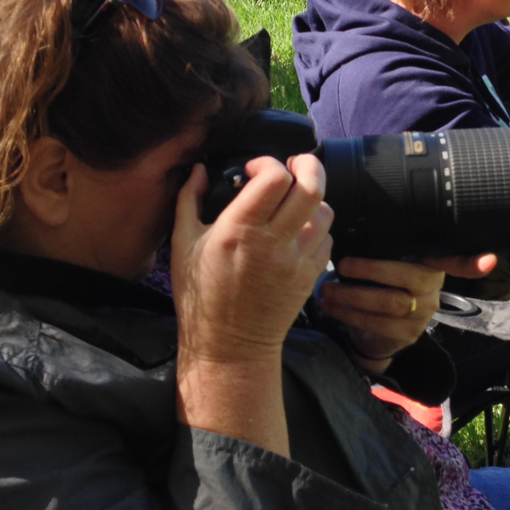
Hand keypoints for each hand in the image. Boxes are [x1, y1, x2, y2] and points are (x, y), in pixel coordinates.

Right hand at [172, 156, 333, 366]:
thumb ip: (189, 200)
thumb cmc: (201, 296)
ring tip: (294, 202)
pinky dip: (317, 228)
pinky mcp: (311, 276)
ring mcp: (297, 261)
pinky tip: (298, 231)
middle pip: (313, 187)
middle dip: (307, 165)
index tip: (254, 170)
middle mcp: (274, 243)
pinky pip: (327, 239)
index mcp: (240, 230)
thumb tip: (198, 168)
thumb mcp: (182, 244)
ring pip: (325, 211)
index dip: (268, 163)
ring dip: (312, 198)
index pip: (275, 177)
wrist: (229, 346)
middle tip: (294, 165)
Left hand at [319, 253, 495, 370]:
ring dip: (352, 296)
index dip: (470, 261)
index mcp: (430, 263)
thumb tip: (360, 216)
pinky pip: (378, 325)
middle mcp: (433, 288)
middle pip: (406, 278)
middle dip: (369, 270)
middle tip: (340, 264)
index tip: (489, 261)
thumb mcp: (385, 260)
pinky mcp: (409, 335)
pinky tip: (332, 307)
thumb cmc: (378, 284)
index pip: (452, 258)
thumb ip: (383, 245)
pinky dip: (350, 315)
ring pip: (389, 303)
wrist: (376, 330)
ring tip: (327, 290)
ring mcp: (424, 313)